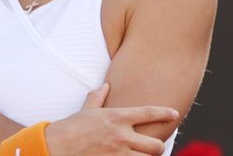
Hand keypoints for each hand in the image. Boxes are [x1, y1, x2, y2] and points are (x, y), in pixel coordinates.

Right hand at [45, 83, 178, 155]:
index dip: (164, 113)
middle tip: (155, 147)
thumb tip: (106, 85)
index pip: (148, 113)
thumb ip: (98, 96)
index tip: (174, 113)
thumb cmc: (72, 127)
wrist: (58, 146)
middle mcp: (122, 136)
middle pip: (156, 145)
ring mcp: (118, 154)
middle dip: (159, 147)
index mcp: (117, 118)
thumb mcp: (87, 109)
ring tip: (145, 155)